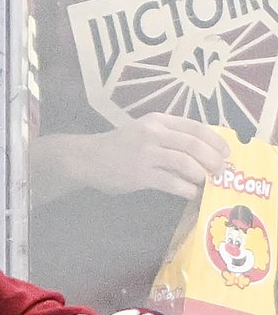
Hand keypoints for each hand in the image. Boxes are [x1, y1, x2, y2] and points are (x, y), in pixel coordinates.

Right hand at [77, 113, 228, 199]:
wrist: (87, 158)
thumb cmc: (118, 146)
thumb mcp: (144, 131)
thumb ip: (168, 135)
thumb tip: (200, 150)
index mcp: (159, 121)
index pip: (196, 127)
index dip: (216, 140)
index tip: (227, 152)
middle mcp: (154, 134)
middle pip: (194, 145)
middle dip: (213, 159)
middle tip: (222, 170)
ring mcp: (146, 155)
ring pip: (185, 163)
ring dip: (202, 174)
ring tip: (207, 182)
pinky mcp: (140, 175)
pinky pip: (171, 182)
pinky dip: (186, 189)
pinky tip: (191, 193)